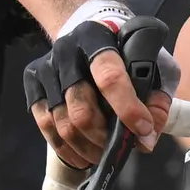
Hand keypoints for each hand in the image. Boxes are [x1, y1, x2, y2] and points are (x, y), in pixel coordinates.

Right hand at [26, 7, 173, 166]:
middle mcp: (66, 51)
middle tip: (120, 149)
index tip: (143, 131)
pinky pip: (45, 125)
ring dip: (87, 148)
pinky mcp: (33, 84)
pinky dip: (66, 149)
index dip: (127, 109)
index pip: (109, 77)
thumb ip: (156, 97)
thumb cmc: (125, 51)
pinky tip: (83, 156)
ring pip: (63, 123)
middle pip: (81, 109)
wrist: (87, 34)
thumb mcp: (153, 64)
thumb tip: (148, 136)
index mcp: (98, 38)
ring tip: (103, 154)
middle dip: (104, 137)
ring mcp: (46, 68)